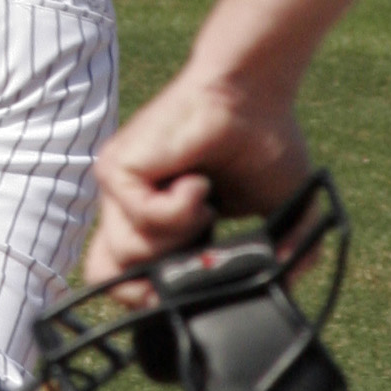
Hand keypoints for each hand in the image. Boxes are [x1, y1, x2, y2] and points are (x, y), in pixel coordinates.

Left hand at [87, 69, 313, 283]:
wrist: (253, 94)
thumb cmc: (267, 143)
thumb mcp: (281, 217)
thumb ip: (279, 259)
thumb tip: (277, 292)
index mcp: (162, 223)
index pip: (127, 278)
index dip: (152, 297)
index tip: (193, 287)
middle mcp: (134, 207)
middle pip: (109, 274)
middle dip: (152, 283)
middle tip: (195, 256)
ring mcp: (122, 188)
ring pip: (128, 254)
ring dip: (178, 239)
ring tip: (205, 206)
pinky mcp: (118, 167)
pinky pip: (141, 219)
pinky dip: (180, 212)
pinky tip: (199, 183)